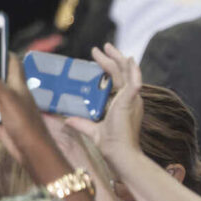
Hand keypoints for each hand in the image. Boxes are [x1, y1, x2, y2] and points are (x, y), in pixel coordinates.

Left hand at [66, 43, 143, 164]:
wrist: (119, 153)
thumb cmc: (111, 145)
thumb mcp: (92, 129)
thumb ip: (81, 123)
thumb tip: (67, 120)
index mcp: (124, 104)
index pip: (117, 81)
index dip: (109, 69)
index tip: (98, 59)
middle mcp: (130, 99)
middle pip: (122, 73)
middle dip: (113, 58)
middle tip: (102, 47)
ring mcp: (132, 99)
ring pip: (126, 72)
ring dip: (118, 58)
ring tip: (107, 47)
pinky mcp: (131, 101)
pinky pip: (134, 82)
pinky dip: (133, 71)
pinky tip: (129, 60)